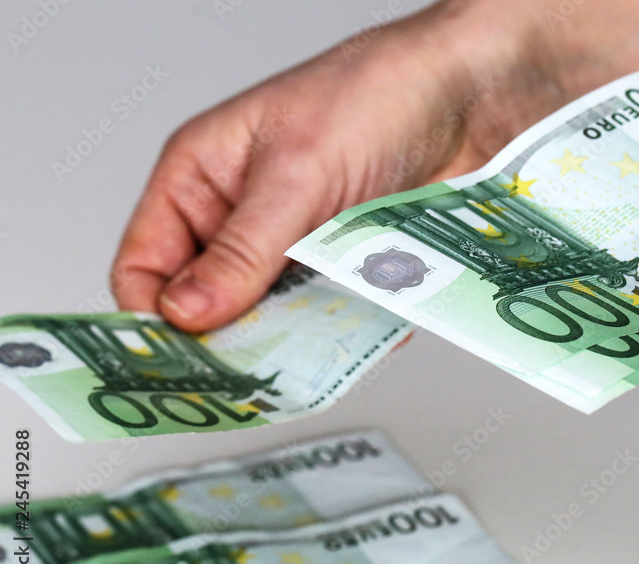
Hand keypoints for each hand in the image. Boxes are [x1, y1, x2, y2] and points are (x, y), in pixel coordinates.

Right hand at [111, 2, 567, 330]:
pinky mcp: (344, 259)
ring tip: (311, 350)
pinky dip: (339, 325)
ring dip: (291, 335)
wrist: (470, 93)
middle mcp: (243, 212)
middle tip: (250, 374)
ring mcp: (296, 239)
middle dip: (230, 337)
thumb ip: (242, 249)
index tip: (182, 366)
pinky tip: (356, 329)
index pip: (148, 263)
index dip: (155, 319)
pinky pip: (327, 310)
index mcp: (203, 175)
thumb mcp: (298, 173)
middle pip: (210, 301)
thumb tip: (188, 312)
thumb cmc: (377, 94)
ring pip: (271, 313)